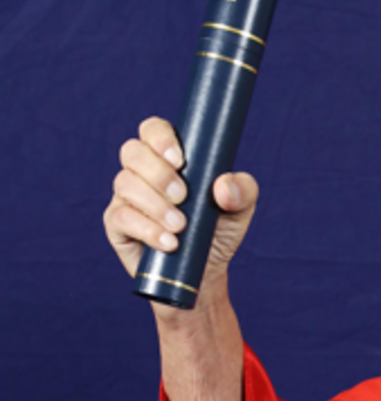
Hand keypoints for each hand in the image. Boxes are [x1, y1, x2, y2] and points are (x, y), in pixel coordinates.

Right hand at [103, 116, 258, 284]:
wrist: (204, 270)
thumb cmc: (218, 230)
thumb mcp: (240, 209)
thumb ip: (243, 191)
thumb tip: (224, 186)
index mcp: (170, 158)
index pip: (153, 130)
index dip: (160, 137)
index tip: (180, 160)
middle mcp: (143, 172)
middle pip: (133, 152)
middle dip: (158, 173)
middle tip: (183, 196)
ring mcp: (126, 196)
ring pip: (125, 183)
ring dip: (155, 204)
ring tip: (181, 226)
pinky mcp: (117, 224)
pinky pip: (121, 216)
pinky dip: (147, 229)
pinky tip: (168, 242)